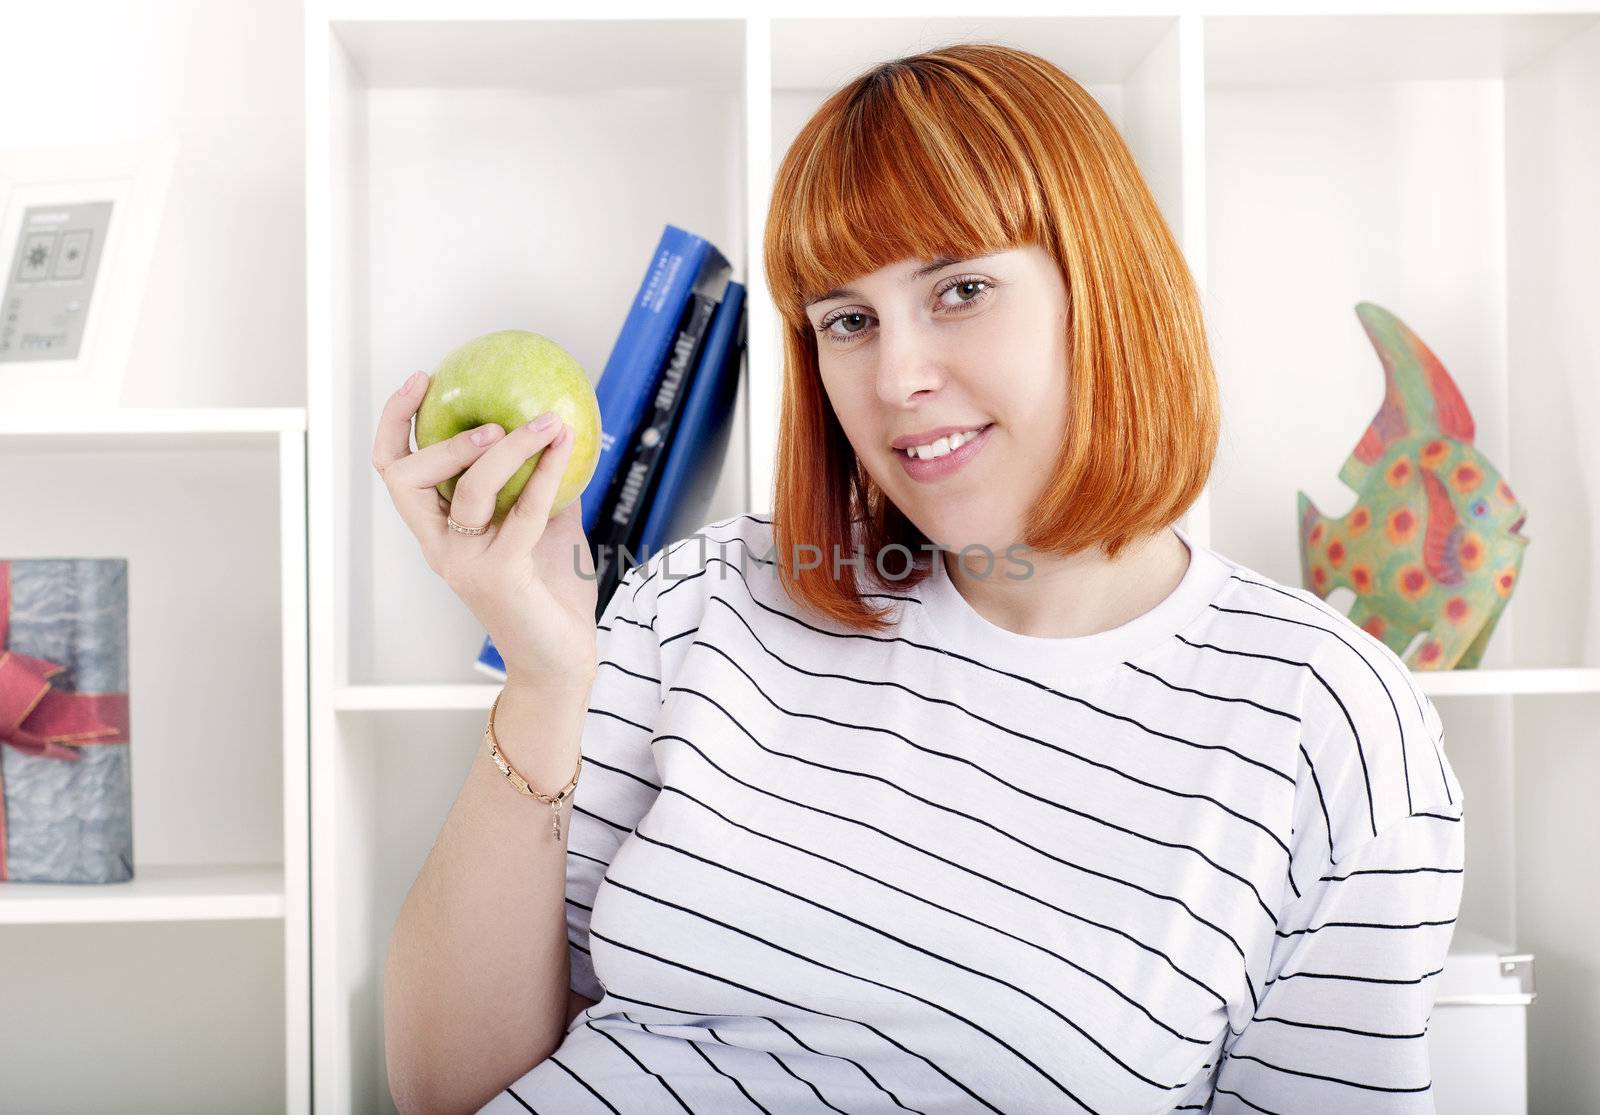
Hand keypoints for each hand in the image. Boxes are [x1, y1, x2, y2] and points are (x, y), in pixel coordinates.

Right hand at [372, 371, 599, 692]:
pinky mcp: (499, 575)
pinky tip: (566, 446)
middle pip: (404, 478)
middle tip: (492, 417)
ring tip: (544, 423)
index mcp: (439, 532)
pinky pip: (520, 512)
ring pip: (467, 488)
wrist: (562, 660)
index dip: (395, 422)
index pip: (395, 471)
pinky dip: (546, 473)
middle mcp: (440, 546)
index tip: (422, 380)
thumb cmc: (550, 595)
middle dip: (440, 437)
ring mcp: (464, 562)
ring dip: (507, 448)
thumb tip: (558, 427)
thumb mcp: (544, 526)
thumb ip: (539, 484)